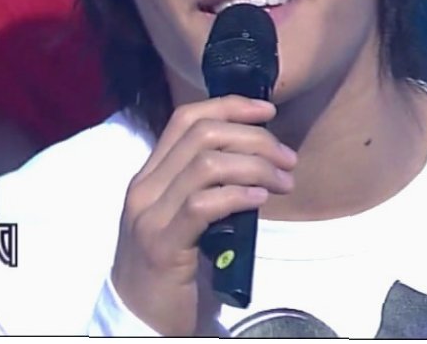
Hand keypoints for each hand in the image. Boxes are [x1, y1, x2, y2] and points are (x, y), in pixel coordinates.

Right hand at [111, 95, 296, 335]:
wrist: (139, 320)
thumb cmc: (171, 269)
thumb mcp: (183, 218)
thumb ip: (204, 188)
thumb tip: (255, 161)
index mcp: (149, 176)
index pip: (186, 119)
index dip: (229, 106)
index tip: (268, 111)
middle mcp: (144, 189)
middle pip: (202, 135)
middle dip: (253, 138)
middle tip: (287, 158)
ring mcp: (149, 217)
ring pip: (206, 165)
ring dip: (255, 166)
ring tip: (283, 183)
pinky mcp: (162, 247)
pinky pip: (203, 206)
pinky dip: (238, 195)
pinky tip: (261, 200)